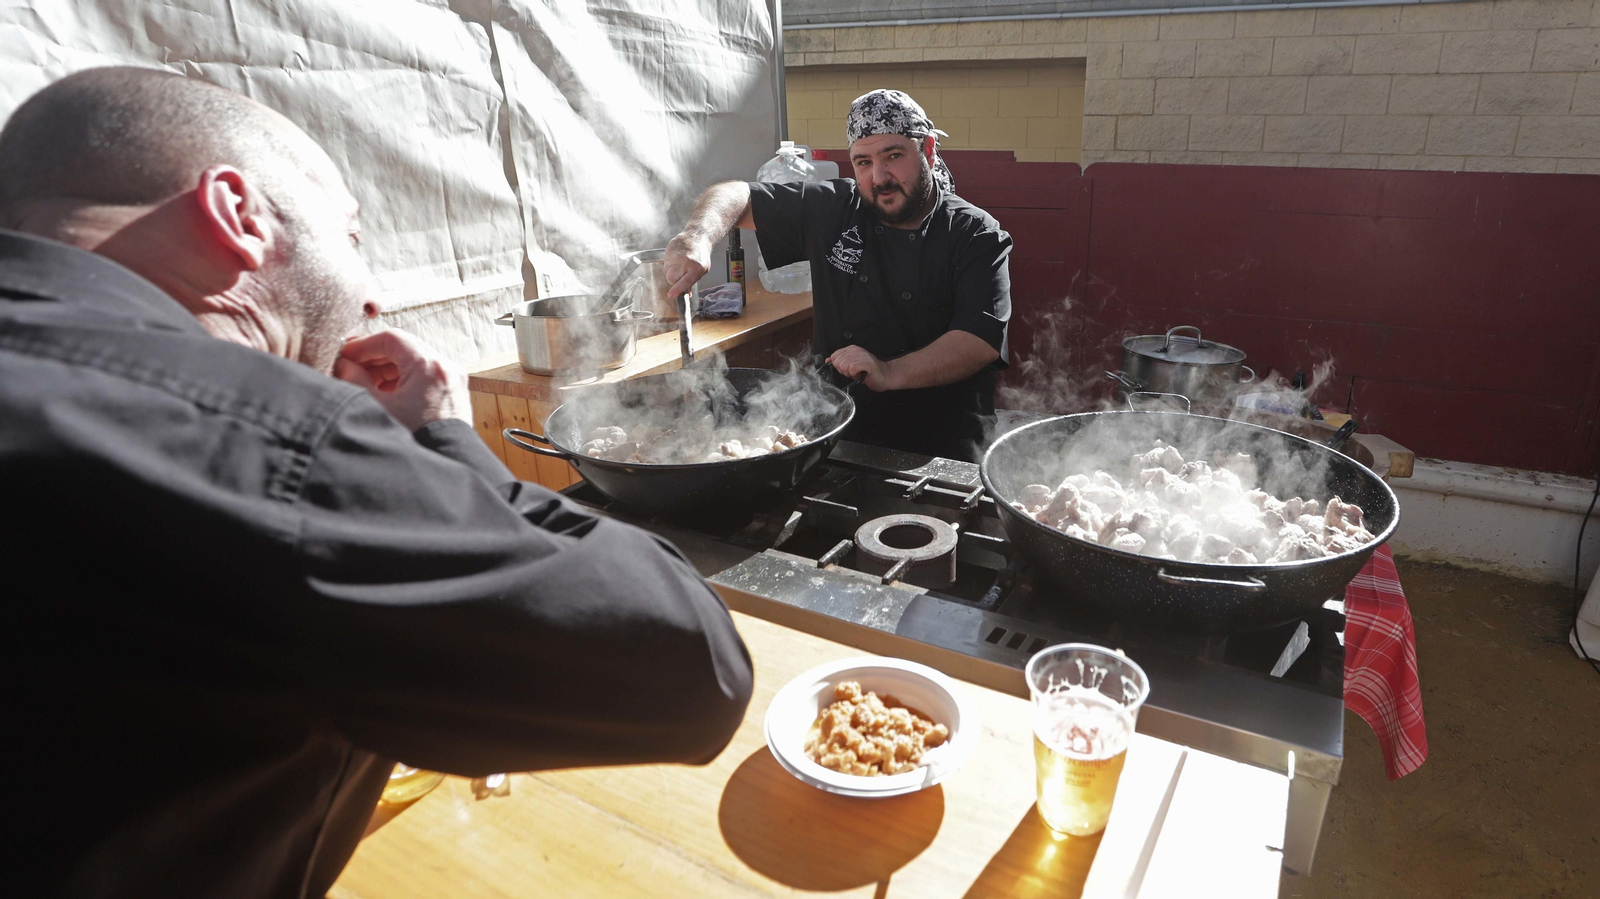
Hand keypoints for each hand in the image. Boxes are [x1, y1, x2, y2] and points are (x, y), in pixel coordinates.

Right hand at [334, 329, 470, 429]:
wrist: (442, 469)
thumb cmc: (413, 441)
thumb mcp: (377, 407)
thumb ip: (355, 379)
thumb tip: (343, 364)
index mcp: (429, 366)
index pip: (391, 339)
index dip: (363, 344)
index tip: (344, 354)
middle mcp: (446, 368)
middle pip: (403, 349)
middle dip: (373, 357)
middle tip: (348, 367)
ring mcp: (452, 381)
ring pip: (413, 362)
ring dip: (385, 370)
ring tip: (362, 383)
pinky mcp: (453, 394)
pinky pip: (423, 377)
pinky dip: (401, 380)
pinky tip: (382, 393)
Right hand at [663, 231, 710, 298]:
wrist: (697, 237)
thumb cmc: (700, 255)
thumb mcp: (702, 270)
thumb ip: (692, 281)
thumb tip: (685, 293)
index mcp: (696, 268)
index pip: (685, 282)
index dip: (677, 290)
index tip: (671, 295)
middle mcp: (685, 262)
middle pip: (671, 279)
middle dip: (673, 280)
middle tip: (679, 275)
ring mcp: (676, 255)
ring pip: (666, 271)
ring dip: (670, 271)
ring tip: (678, 264)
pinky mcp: (669, 250)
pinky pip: (664, 263)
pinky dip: (669, 263)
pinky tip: (676, 258)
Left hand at [826, 345, 893, 390]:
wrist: (884, 376)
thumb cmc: (867, 372)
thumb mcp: (850, 365)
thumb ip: (839, 361)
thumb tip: (827, 360)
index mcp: (851, 348)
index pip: (834, 356)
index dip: (839, 366)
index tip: (849, 369)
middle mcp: (856, 349)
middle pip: (837, 362)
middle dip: (844, 371)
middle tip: (854, 371)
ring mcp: (862, 355)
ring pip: (844, 366)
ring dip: (850, 373)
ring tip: (859, 372)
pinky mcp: (866, 362)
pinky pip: (852, 369)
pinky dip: (855, 374)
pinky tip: (862, 373)